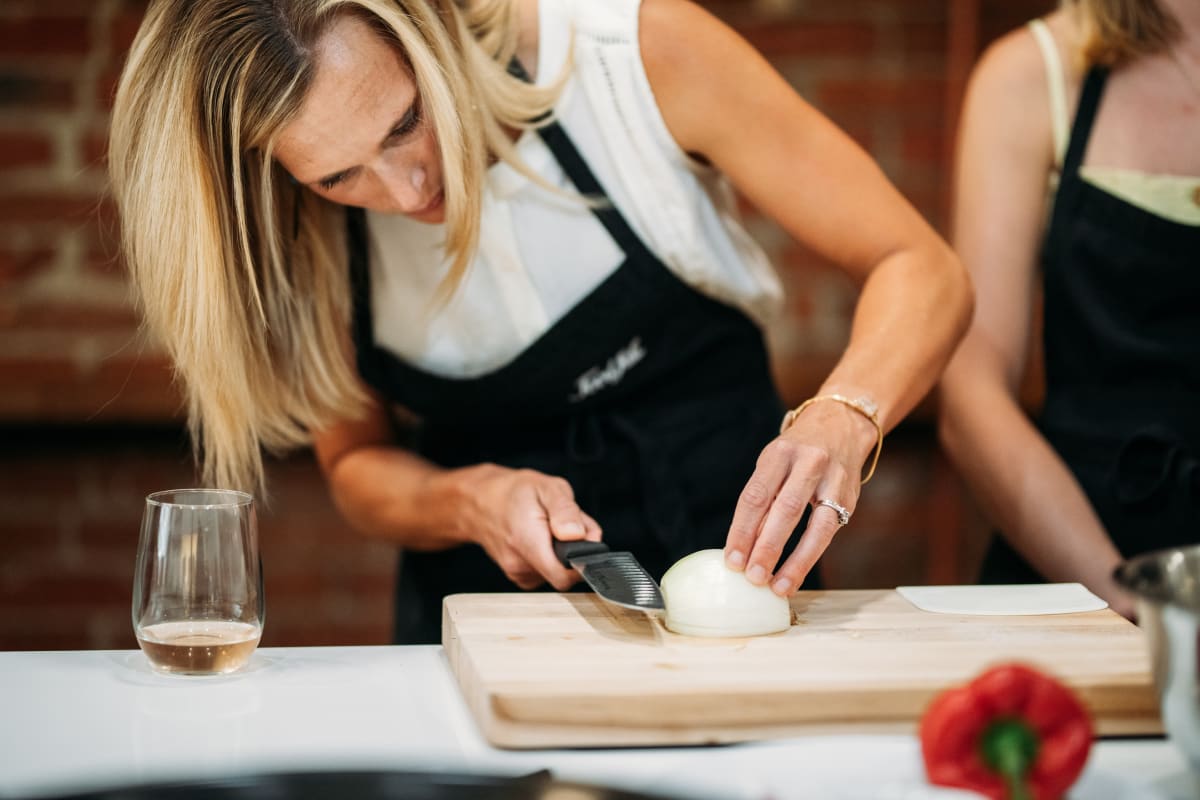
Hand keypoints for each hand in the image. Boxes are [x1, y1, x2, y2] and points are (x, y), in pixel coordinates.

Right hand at [453, 464, 601, 590]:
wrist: (480, 501)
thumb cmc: (513, 492)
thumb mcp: (547, 487)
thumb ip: (566, 511)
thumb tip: (579, 535)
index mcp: (527, 542)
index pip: (564, 576)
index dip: (583, 562)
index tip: (585, 543)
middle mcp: (520, 565)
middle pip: (565, 572)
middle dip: (573, 550)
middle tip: (565, 525)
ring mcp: (517, 573)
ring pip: (556, 571)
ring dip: (561, 552)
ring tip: (550, 527)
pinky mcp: (519, 576)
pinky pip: (546, 572)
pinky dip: (550, 556)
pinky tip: (542, 538)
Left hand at [723, 400, 875, 594]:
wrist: (842, 425)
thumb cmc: (797, 451)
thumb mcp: (774, 463)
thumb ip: (762, 499)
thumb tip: (744, 545)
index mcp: (780, 453)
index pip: (756, 496)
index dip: (741, 531)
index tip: (732, 560)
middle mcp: (809, 463)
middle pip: (785, 510)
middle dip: (766, 547)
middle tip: (752, 576)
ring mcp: (833, 480)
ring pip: (814, 526)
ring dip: (794, 561)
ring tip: (777, 586)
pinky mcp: (850, 497)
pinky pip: (828, 532)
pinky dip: (809, 556)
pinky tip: (795, 574)